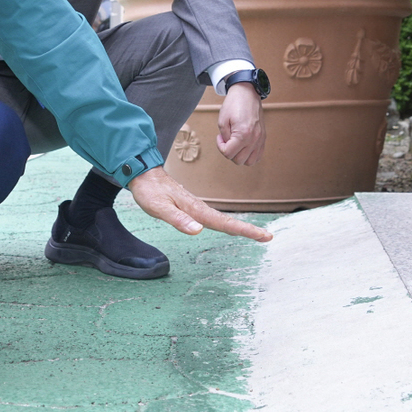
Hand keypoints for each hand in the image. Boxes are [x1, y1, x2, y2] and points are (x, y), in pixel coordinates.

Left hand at [128, 167, 271, 241]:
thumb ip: (178, 219)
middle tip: (268, 237)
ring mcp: (196, 207)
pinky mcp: (191, 207)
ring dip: (239, 227)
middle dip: (248, 230)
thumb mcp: (159, 208)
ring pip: (221, 220)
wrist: (143, 174)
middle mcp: (199, 208)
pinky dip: (226, 224)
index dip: (244, 230)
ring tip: (256, 235)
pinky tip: (229, 228)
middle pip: (228, 222)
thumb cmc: (150, 191)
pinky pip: (213, 217)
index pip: (224, 223)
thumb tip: (198, 231)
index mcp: (195, 209)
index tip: (263, 235)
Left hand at [216, 82, 265, 164]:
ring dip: (239, 156)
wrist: (247, 93)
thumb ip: (224, 138)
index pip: (228, 153)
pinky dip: (250, 156)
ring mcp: (260, 139)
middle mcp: (254, 139)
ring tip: (235, 144)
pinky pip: (258, 156)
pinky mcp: (263, 138)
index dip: (220, 147)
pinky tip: (243, 147)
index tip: (219, 137)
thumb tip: (227, 147)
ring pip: (249, 162)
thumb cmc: (234, 104)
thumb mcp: (222, 120)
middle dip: (229, 152)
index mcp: (243, 134)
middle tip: (226, 140)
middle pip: (238, 160)